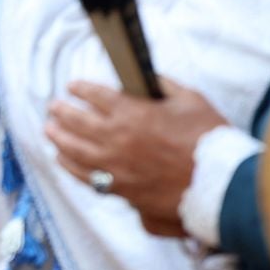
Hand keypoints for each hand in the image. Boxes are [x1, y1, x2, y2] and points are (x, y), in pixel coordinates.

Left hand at [46, 79, 228, 231]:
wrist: (219, 185)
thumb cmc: (209, 140)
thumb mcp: (190, 99)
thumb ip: (164, 85)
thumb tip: (147, 79)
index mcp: (133, 113)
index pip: (96, 95)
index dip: (81, 89)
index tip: (73, 86)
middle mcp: (118, 139)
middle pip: (78, 122)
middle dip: (63, 112)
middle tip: (53, 107)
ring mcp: (117, 167)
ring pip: (76, 151)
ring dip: (60, 138)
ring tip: (50, 130)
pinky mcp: (123, 191)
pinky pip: (87, 177)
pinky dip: (71, 167)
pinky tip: (63, 160)